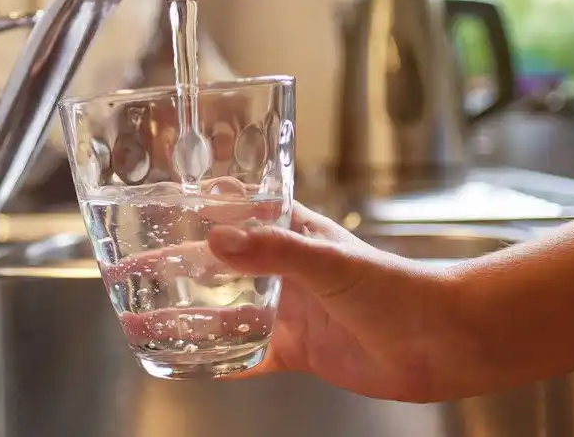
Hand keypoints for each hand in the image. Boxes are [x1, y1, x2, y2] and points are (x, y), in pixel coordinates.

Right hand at [103, 201, 465, 401]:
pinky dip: (220, 360)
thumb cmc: (399, 287)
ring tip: (145, 318)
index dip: (191, 208)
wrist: (442, 340)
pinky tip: (190, 365)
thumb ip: (274, 251)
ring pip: (224, 309)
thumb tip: (217, 240)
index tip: (149, 209)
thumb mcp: (329, 261)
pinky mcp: (298, 348)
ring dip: (187, 313)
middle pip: (216, 262)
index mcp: (291, 231)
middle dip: (175, 265)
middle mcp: (284, 266)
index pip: (232, 210)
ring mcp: (289, 308)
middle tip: (131, 269)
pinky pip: (247, 355)